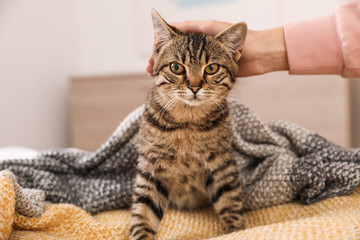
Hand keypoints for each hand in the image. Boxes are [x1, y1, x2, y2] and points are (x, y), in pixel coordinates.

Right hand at [145, 20, 288, 76]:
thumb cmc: (238, 36)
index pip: (172, 44)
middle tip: (151, 71)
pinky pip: (193, 81)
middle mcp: (199, 52)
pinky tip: (174, 88)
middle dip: (160, 64)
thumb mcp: (212, 27)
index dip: (160, 51)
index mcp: (198, 39)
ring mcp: (205, 65)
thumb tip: (173, 24)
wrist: (260, 53)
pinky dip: (183, 84)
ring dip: (168, 76)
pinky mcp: (213, 77)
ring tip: (158, 81)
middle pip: (174, 58)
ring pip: (181, 71)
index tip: (152, 59)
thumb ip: (193, 26)